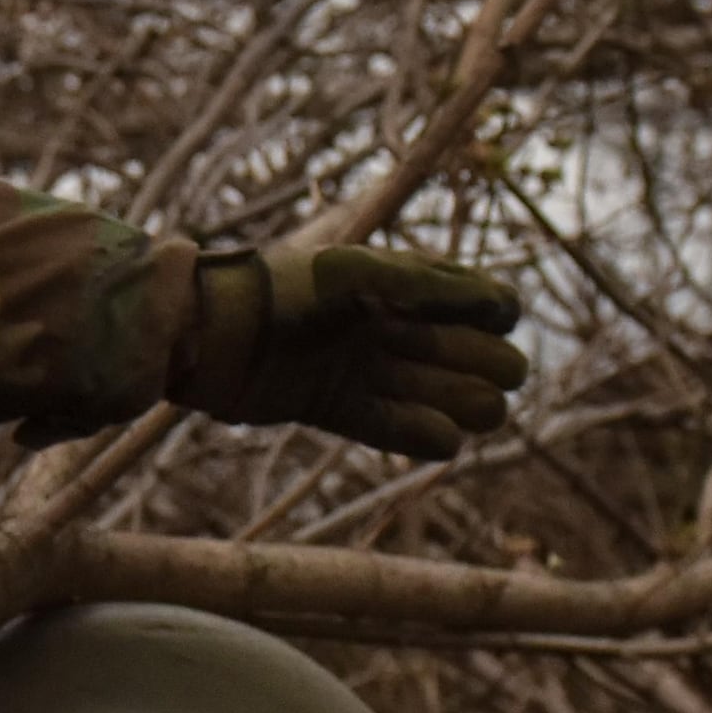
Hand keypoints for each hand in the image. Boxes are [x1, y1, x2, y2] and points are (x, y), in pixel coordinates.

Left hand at [169, 245, 527, 460]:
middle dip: (487, 362)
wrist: (208, 333)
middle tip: (503, 377)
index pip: (467, 297)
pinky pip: (388, 425)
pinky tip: (447, 440)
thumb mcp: (350, 273)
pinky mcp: (334, 406)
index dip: (493, 309)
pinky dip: (419, 433)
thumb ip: (417, 283)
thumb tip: (493, 301)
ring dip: (464, 400)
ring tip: (486, 412)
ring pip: (429, 389)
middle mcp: (382, 323)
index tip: (501, 320)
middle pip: (458, 349)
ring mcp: (359, 367)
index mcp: (392, 281)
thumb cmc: (280, 288)